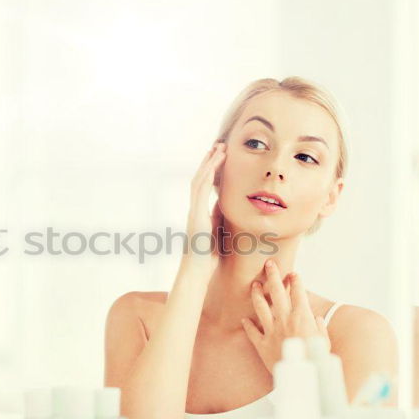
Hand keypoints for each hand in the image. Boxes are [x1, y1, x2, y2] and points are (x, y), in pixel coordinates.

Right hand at [183, 142, 226, 276]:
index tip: (220, 158)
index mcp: (200, 214)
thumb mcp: (218, 234)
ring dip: (209, 164)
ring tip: (218, 149)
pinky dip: (207, 175)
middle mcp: (194, 210)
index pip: (205, 187)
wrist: (197, 272)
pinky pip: (200, 190)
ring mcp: (194, 212)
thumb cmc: (207, 259)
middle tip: (218, 146)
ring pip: (199, 180)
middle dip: (209, 162)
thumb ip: (219, 219)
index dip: (212, 172)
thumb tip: (224, 206)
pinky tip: (215, 165)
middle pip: (200, 179)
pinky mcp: (195, 216)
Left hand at [240, 260, 328, 373]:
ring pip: (261, 307)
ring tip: (254, 285)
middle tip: (269, 264)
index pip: (298, 293)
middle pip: (277, 293)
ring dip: (257, 294)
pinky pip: (252, 332)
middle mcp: (285, 319)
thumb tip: (316, 319)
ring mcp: (272, 331)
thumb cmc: (317, 360)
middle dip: (273, 276)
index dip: (296, 281)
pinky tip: (244, 320)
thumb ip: (319, 327)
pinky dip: (248, 325)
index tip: (293, 273)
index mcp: (302, 317)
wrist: (303, 377)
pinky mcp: (262, 344)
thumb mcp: (324, 341)